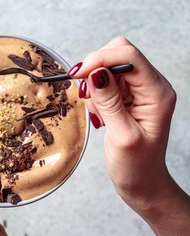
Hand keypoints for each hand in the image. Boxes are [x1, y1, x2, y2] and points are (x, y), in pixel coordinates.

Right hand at [69, 36, 189, 235]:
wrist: (142, 182)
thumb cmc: (137, 165)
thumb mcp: (122, 135)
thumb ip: (109, 101)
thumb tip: (95, 72)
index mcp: (157, 93)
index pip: (129, 56)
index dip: (100, 59)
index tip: (77, 74)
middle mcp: (151, 86)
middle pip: (118, 54)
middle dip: (95, 69)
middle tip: (86, 94)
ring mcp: (139, 91)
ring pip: (108, 67)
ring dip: (94, 85)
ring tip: (99, 113)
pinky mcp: (127, 97)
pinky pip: (104, 82)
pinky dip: (95, 94)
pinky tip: (100, 115)